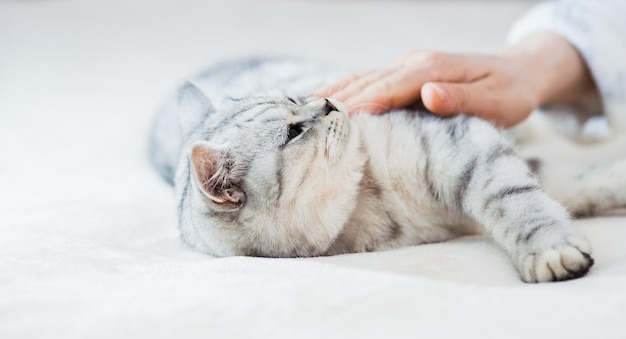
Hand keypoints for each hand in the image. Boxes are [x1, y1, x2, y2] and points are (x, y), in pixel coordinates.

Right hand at [316, 33, 596, 126]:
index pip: (389, 88)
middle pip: (367, 82)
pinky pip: (368, 81)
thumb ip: (461, 99)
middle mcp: (414, 63)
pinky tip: (326, 102)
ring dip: (333, 95)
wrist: (520, 71)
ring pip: (361, 79)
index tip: (336, 123)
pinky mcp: (404, 73)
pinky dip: (344, 91)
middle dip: (337, 102)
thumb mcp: (497, 102)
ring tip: (302, 113)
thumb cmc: (511, 93)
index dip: (362, 105)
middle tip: (306, 125)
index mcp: (432, 69)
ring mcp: (407, 66)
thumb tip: (428, 94)